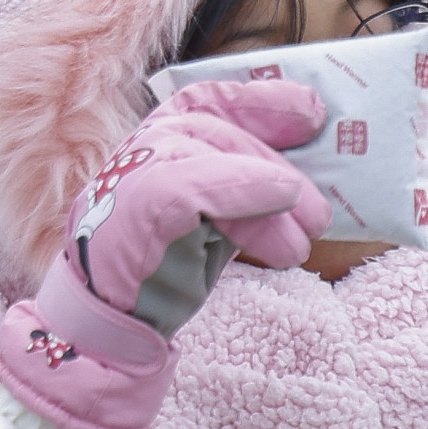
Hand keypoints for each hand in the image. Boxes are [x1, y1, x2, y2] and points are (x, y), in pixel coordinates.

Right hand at [0, 80, 328, 428]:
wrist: (109, 329)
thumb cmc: (162, 274)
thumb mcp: (212, 224)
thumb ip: (244, 194)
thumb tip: (308, 184)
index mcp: (158, 145)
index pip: (207, 101)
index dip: (260, 99)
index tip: (312, 112)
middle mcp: (141, 150)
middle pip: (216, 130)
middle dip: (275, 166)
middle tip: (318, 217)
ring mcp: (131, 174)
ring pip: (207, 153)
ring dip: (267, 194)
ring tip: (300, 245)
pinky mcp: (137, 207)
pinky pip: (196, 186)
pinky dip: (245, 193)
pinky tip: (282, 219)